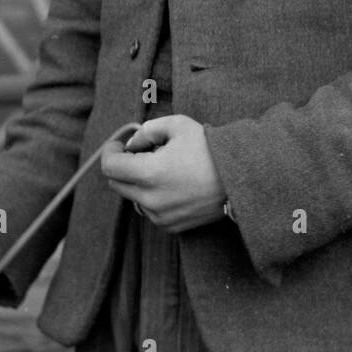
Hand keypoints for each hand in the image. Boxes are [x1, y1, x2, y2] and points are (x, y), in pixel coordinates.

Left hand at [101, 115, 226, 232]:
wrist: (240, 179)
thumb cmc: (210, 149)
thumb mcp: (178, 125)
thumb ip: (147, 130)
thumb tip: (132, 144)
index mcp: (149, 173)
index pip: (110, 167)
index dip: (110, 152)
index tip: (118, 145)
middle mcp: (150, 199)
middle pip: (117, 184)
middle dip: (123, 166)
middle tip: (141, 153)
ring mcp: (160, 216)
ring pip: (133, 197)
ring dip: (138, 182)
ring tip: (162, 168)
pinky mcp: (170, 226)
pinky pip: (149, 209)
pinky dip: (152, 196)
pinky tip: (173, 184)